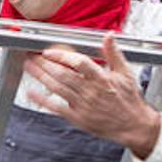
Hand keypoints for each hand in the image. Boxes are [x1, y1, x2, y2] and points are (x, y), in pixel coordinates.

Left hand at [23, 34, 161, 158]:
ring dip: (40, 76)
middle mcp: (91, 92)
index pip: (79, 63)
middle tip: (32, 55)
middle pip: (63, 75)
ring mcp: (83, 105)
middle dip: (45, 64)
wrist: (133, 125)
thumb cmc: (128, 99)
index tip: (49, 51)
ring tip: (29, 66)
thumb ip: (113, 54)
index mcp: (102, 79)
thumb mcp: (125, 73)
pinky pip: (56, 108)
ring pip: (57, 88)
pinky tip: (31, 92)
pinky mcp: (78, 117)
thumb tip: (109, 36)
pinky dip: (42, 100)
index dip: (62, 56)